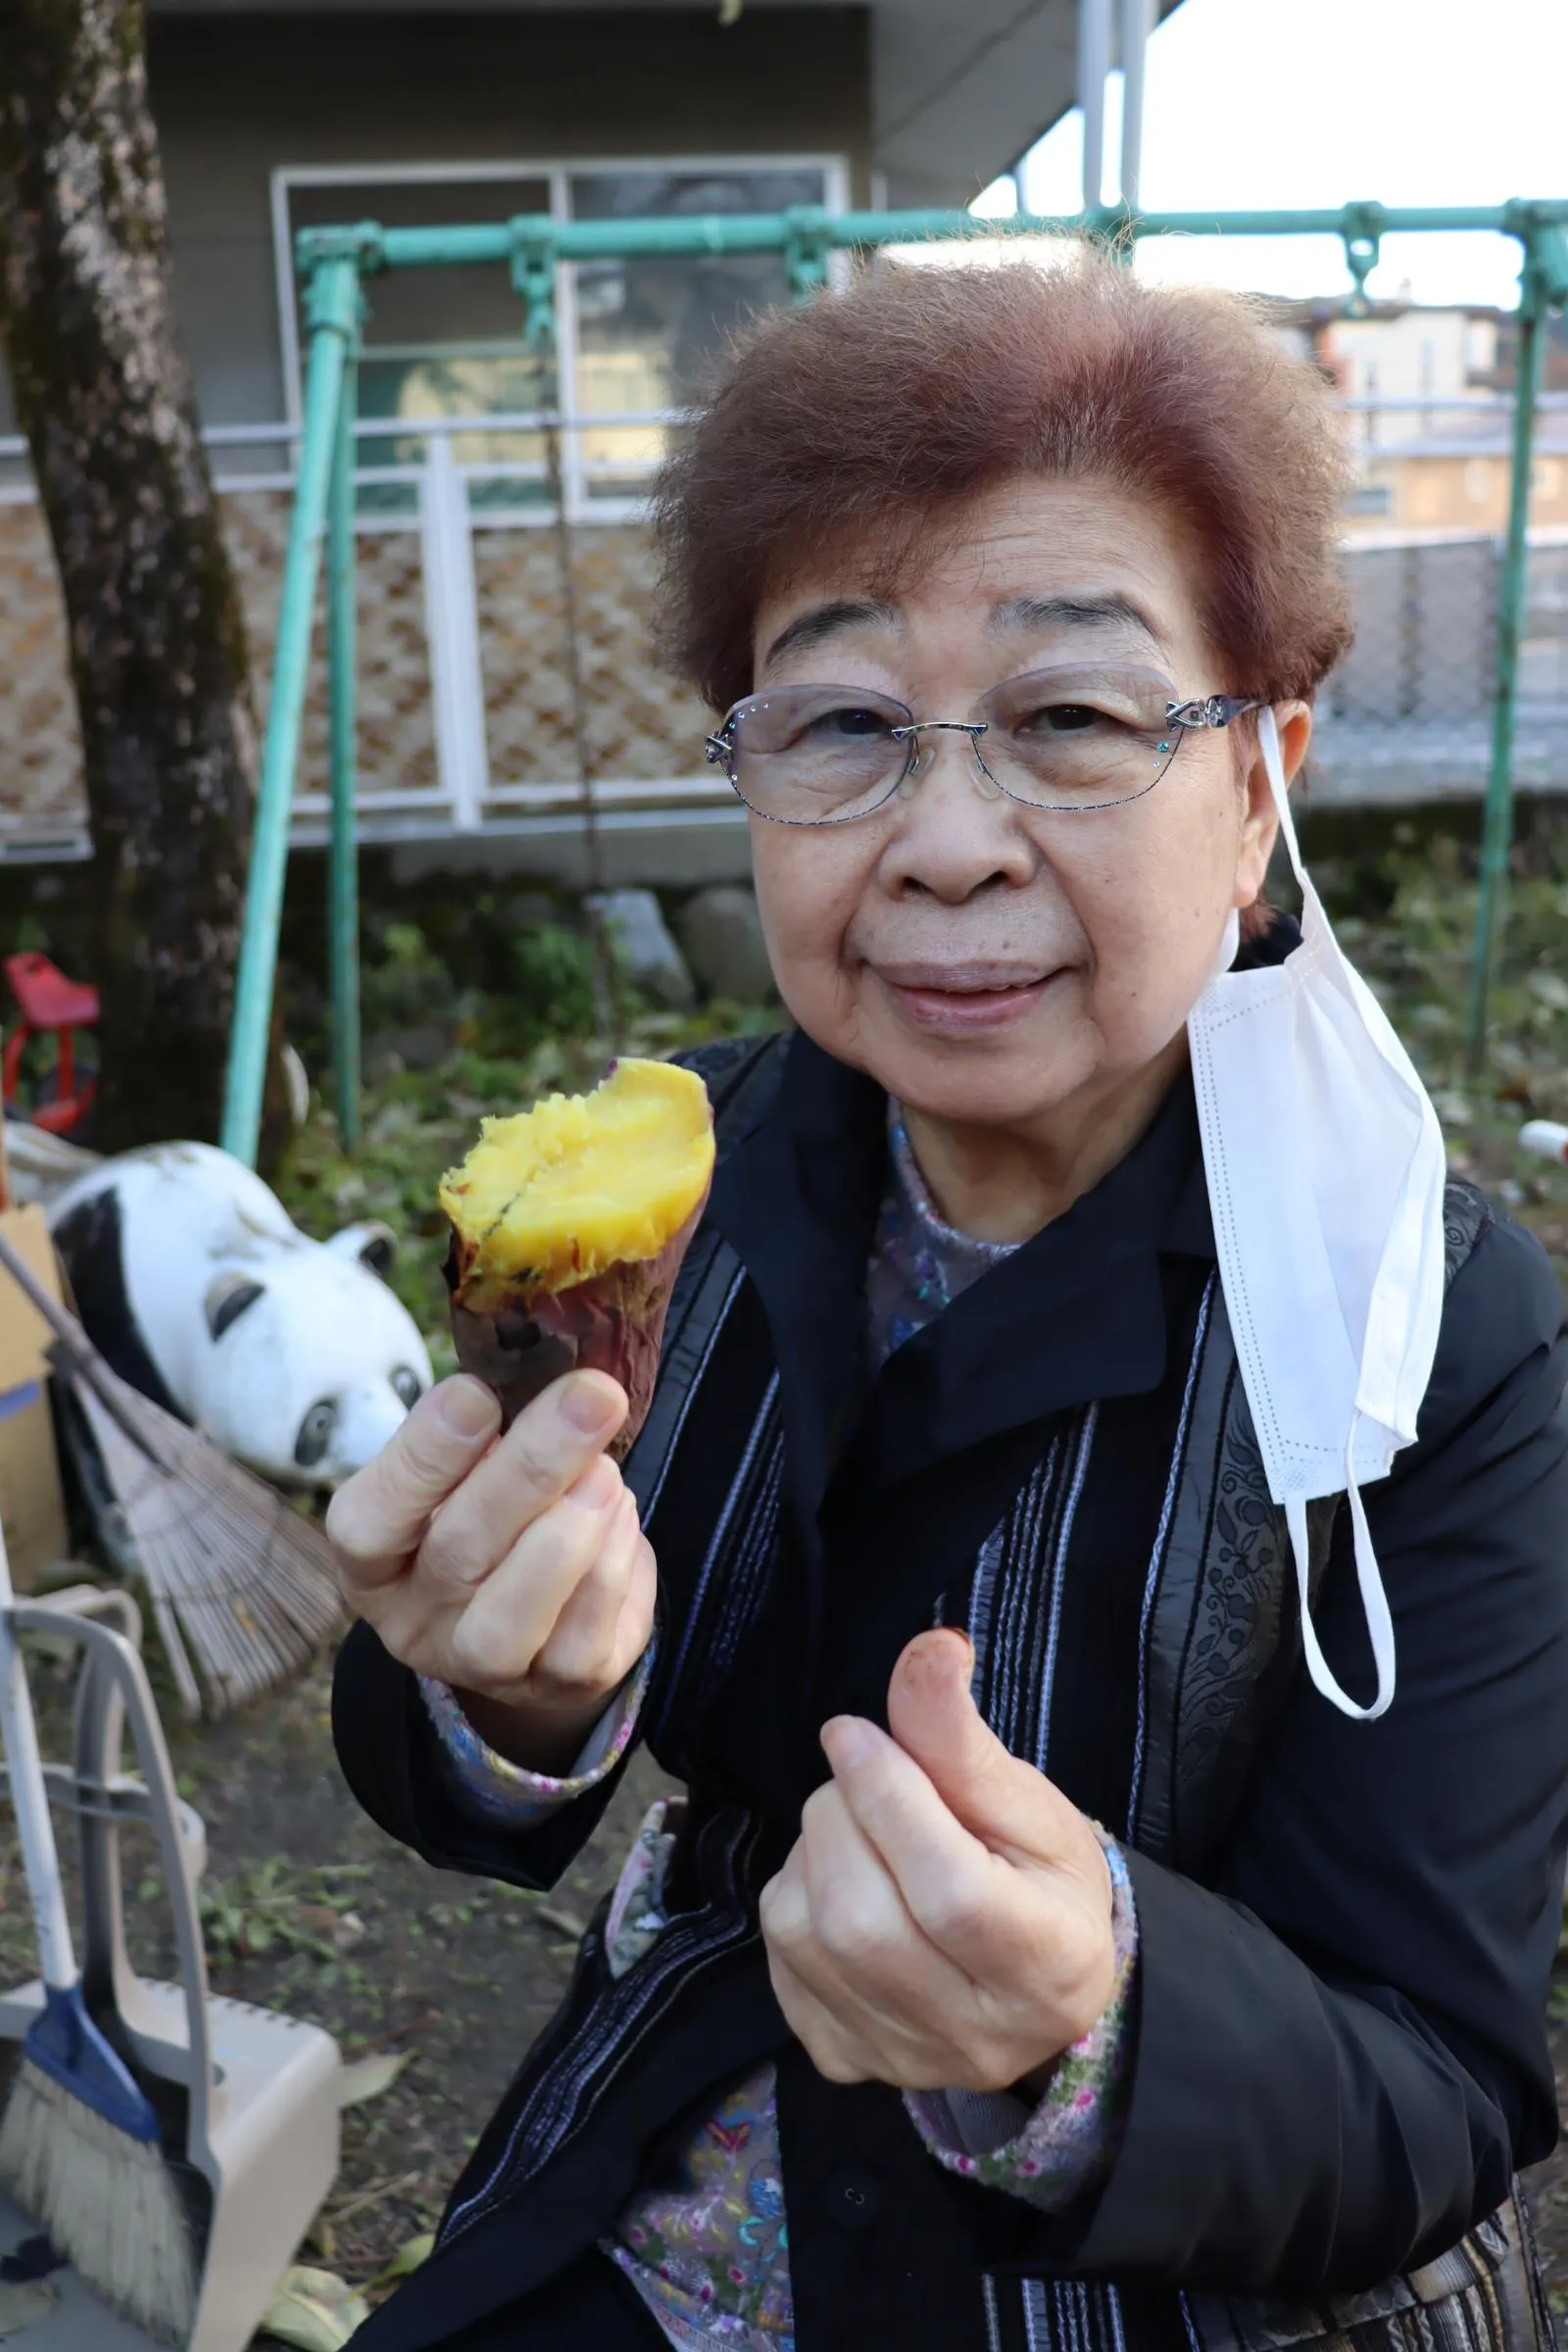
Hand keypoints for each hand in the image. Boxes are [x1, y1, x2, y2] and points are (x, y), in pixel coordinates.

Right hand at [326, 1371, 655, 1772]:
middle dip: (532, 1467)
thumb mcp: (469, 1470)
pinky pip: (583, 1636)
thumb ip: (487, 1431)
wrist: (547, 1609)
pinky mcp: (559, 1683)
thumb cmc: (495, 1512)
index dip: (421, 1459)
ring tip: (606, 1467)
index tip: (477, 1393)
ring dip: (573, 1527)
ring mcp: (483, 1665)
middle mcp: (414, 1621)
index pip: (370, 1522)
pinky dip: (612, 1565)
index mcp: (373, 1561)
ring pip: (515, 1613)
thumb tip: (543, 1374)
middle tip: (591, 1397)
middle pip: (458, 1552)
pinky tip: (620, 1514)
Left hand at [759, 1629, 1113, 2092]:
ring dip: (809, 1853)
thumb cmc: (1040, 1878)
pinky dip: (794, 1901)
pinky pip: (781, 1965)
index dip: (886, 1798)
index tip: (852, 1733)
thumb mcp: (1026, 1801)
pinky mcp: (846, 2062)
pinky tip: (839, 1883)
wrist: (1035, 1982)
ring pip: (806, 1936)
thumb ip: (964, 1736)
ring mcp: (903, 2059)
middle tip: (862, 1774)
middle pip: (863, 1917)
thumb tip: (931, 1648)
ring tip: (855, 1827)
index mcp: (1046, 1962)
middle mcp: (974, 2034)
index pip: (946, 1887)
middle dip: (841, 1816)